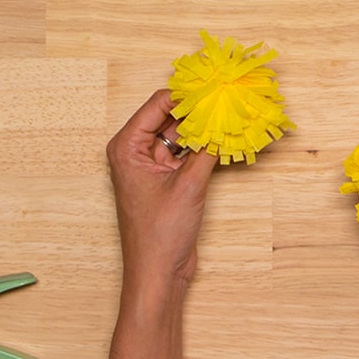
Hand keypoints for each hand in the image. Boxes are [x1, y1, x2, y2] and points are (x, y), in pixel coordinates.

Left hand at [106, 89, 216, 287]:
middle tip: (227, 95)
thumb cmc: (160, 234)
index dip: (186, 92)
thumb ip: (207, 148)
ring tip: (231, 112)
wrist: (159, 274)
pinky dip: (205, 145)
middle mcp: (135, 152)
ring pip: (181, 133)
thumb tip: (225, 119)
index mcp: (126, 147)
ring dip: (203, 126)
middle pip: (170, 116)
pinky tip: (226, 137)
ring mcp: (152, 166)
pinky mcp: (168, 179)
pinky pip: (187, 152)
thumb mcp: (189, 185)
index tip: (214, 84)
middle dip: (198, 107)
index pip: (158, 103)